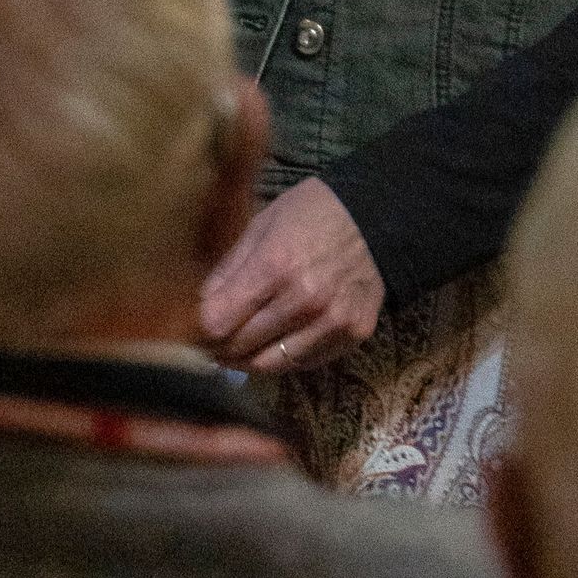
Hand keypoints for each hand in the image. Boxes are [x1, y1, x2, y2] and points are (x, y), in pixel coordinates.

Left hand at [198, 178, 384, 372]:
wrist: (379, 217)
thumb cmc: (313, 213)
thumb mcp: (263, 224)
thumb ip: (230, 268)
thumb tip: (202, 308)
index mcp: (275, 266)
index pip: (219, 321)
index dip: (202, 328)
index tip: (198, 327)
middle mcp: (304, 301)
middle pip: (241, 346)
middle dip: (220, 347)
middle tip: (212, 344)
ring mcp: (332, 322)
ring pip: (271, 365)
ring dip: (248, 361)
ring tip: (238, 351)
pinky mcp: (353, 336)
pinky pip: (305, 363)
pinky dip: (284, 358)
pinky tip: (276, 343)